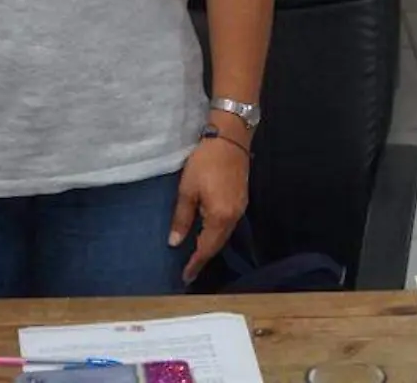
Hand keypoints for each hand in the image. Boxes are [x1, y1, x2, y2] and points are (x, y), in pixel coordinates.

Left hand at [170, 125, 250, 283]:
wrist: (230, 138)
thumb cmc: (205, 162)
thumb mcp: (187, 190)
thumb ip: (182, 218)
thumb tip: (175, 243)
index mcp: (220, 217)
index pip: (207, 248)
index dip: (196, 263)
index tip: (185, 277)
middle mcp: (234, 216)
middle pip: (218, 244)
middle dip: (204, 257)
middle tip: (190, 270)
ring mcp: (240, 208)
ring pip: (225, 234)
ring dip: (211, 245)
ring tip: (197, 255)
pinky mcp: (242, 199)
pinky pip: (229, 224)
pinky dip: (218, 233)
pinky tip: (209, 232)